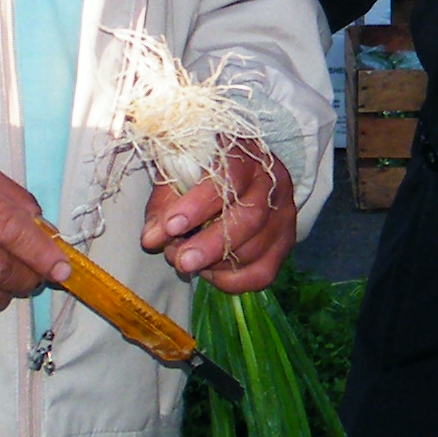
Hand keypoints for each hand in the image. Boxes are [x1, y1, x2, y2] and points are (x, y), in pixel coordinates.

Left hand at [139, 141, 295, 291]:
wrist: (239, 175)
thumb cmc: (202, 174)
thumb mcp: (178, 177)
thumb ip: (164, 206)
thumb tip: (151, 239)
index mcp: (245, 156)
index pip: (229, 177)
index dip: (199, 204)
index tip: (171, 225)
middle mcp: (272, 184)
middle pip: (250, 218)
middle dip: (211, 244)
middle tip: (181, 260)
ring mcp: (284, 215)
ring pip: (257, 249)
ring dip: (216, 264)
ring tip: (186, 261)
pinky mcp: (285, 243)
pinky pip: (263, 273)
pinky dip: (232, 280)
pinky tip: (209, 272)